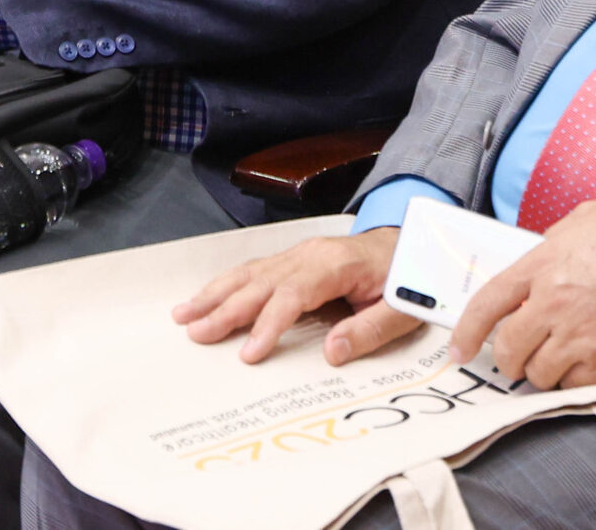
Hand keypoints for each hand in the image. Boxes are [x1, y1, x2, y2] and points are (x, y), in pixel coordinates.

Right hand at [176, 230, 419, 366]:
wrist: (412, 243)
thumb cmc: (408, 278)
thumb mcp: (404, 310)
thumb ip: (369, 331)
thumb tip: (332, 353)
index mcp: (336, 265)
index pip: (293, 296)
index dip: (269, 325)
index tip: (249, 353)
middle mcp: (310, 255)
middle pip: (260, 283)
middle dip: (225, 309)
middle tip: (195, 333)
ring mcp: (299, 254)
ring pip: (249, 272)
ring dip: (214, 294)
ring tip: (184, 314)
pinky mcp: (294, 258)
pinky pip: (254, 269)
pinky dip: (226, 284)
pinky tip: (206, 296)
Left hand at [458, 202, 595, 388]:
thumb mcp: (583, 221)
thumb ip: (550, 245)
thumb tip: (538, 266)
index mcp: (542, 266)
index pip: (487, 304)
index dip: (466, 332)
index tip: (458, 350)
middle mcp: (554, 306)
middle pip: (508, 350)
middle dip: (507, 357)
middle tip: (517, 354)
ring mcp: (581, 338)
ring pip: (538, 375)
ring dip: (540, 370)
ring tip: (555, 356)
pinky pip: (572, 387)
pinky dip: (571, 381)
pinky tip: (582, 364)